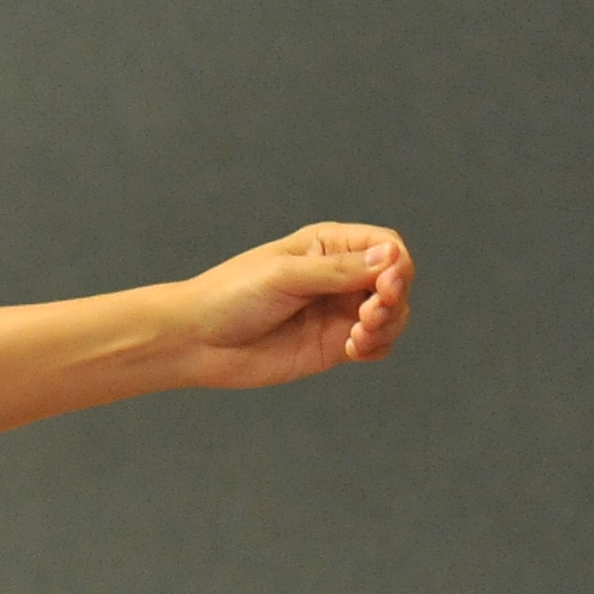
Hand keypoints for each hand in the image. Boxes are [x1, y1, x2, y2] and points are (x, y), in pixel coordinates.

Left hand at [182, 223, 414, 388]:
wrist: (195, 341)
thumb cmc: (230, 296)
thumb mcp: (285, 275)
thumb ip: (338, 270)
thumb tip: (391, 256)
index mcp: (328, 245)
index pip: (387, 245)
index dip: (397, 263)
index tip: (386, 284)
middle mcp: (339, 276)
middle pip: (396, 281)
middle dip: (393, 297)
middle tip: (371, 313)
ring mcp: (338, 311)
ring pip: (392, 314)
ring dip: (388, 324)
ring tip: (360, 334)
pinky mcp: (333, 344)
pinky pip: (375, 344)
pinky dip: (376, 346)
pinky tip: (353, 348)